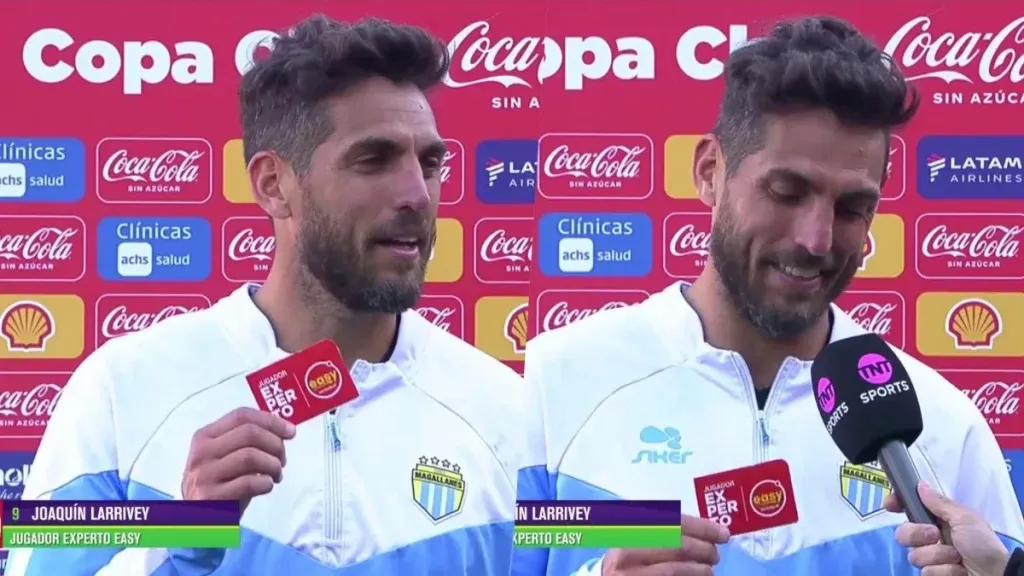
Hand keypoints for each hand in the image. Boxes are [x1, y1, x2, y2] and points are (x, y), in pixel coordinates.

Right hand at [182, 407, 295, 512]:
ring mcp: (205, 475)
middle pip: (249, 433)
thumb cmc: (219, 485)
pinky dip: (265, 482)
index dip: (271, 421)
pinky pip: (249, 482)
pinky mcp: (212, 497)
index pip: (242, 415)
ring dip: (273, 465)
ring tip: (275, 475)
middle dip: (275, 444)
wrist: (197, 521)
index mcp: (205, 436)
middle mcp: (202, 452)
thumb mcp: (225, 457)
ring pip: (251, 455)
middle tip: (282, 459)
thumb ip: (246, 441)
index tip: (290, 431)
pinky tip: (266, 486)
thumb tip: (284, 429)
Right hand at [602, 514, 729, 574]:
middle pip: (676, 545)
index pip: (673, 522)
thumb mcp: (639, 534)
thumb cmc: (630, 553)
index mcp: (629, 527)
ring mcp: (631, 574)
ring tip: (708, 570)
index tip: (722, 533)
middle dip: (704, 550)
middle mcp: (627, 549)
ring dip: (699, 570)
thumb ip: (666, 529)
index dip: (702, 527)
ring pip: (673, 570)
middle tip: (715, 555)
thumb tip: (710, 531)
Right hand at [884, 481, 1009, 575]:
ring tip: (957, 557)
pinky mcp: (934, 574)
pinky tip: (958, 570)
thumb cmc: (982, 542)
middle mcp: (931, 538)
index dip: (897, 504)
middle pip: (903, 533)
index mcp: (938, 520)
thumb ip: (940, 503)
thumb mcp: (965, 518)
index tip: (890, 505)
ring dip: (938, 556)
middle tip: (936, 536)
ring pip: (914, 555)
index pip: (910, 508)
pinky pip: (926, 572)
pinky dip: (944, 571)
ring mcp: (932, 558)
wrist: (995, 574)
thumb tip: (921, 484)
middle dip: (918, 535)